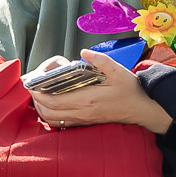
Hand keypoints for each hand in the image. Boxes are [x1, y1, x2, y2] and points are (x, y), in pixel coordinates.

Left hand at [28, 48, 173, 134]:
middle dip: (35, 100)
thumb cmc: (131, 90)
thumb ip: (101, 60)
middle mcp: (83, 112)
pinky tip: (51, 104)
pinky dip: (51, 115)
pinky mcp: (86, 123)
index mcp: (88, 99)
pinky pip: (61, 124)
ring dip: (41, 109)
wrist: (144, 109)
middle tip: (32, 86)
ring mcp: (84, 119)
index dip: (38, 93)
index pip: (54, 100)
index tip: (31, 82)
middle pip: (48, 112)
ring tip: (38, 94)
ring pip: (53, 120)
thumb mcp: (119, 71)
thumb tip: (84, 52)